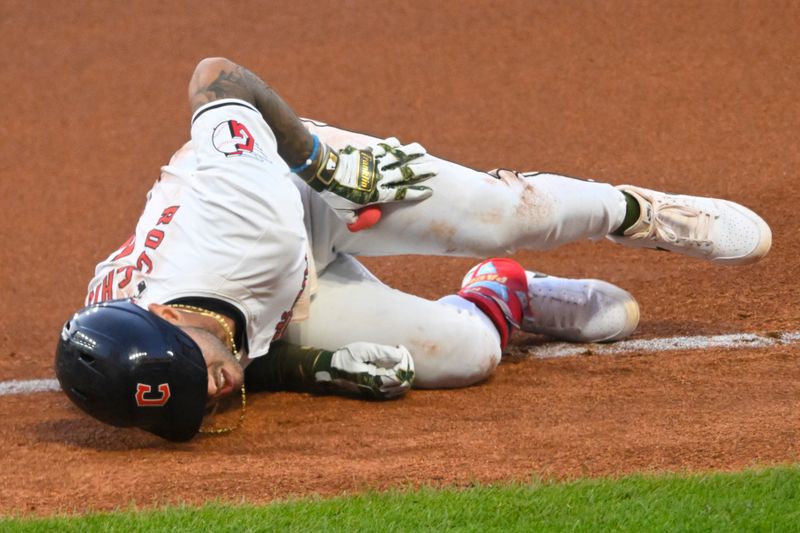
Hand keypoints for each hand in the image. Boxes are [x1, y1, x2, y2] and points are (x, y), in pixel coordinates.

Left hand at [302, 137, 436, 223]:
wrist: (324, 171)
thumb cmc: (334, 194)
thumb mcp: (343, 212)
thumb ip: (355, 218)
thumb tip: (362, 222)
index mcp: (377, 193)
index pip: (402, 193)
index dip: (417, 192)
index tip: (429, 191)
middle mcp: (380, 177)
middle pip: (405, 173)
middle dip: (421, 171)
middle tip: (434, 169)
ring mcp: (375, 163)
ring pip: (398, 156)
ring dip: (411, 153)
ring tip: (422, 151)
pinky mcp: (367, 153)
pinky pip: (383, 148)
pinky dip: (392, 145)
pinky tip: (398, 143)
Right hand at [313, 342, 414, 399]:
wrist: (330, 370)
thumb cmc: (345, 358)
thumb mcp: (363, 350)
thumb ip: (382, 352)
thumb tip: (400, 355)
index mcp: (375, 381)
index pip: (400, 374)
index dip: (405, 359)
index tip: (399, 346)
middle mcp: (378, 391)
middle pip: (404, 382)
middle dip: (407, 365)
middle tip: (401, 350)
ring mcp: (377, 393)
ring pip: (401, 387)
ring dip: (404, 371)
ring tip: (399, 356)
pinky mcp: (375, 392)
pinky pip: (395, 389)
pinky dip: (399, 377)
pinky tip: (394, 364)